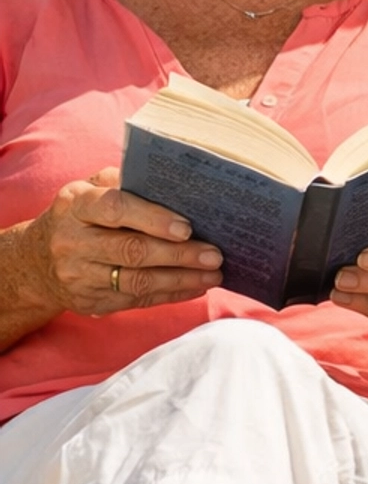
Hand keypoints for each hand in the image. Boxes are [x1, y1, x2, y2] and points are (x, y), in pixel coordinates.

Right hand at [29, 168, 222, 318]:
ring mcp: (79, 276)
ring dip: (181, 279)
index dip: (153, 218)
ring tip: (214, 273)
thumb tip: (173, 184)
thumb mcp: (89, 190)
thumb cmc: (79, 217)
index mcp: (75, 205)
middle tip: (215, 254)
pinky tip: (195, 286)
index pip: (115, 208)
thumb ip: (124, 181)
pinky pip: (136, 300)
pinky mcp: (89, 302)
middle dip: (179, 254)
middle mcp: (72, 242)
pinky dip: (170, 294)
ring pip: (137, 281)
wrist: (37, 261)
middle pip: (131, 251)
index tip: (187, 227)